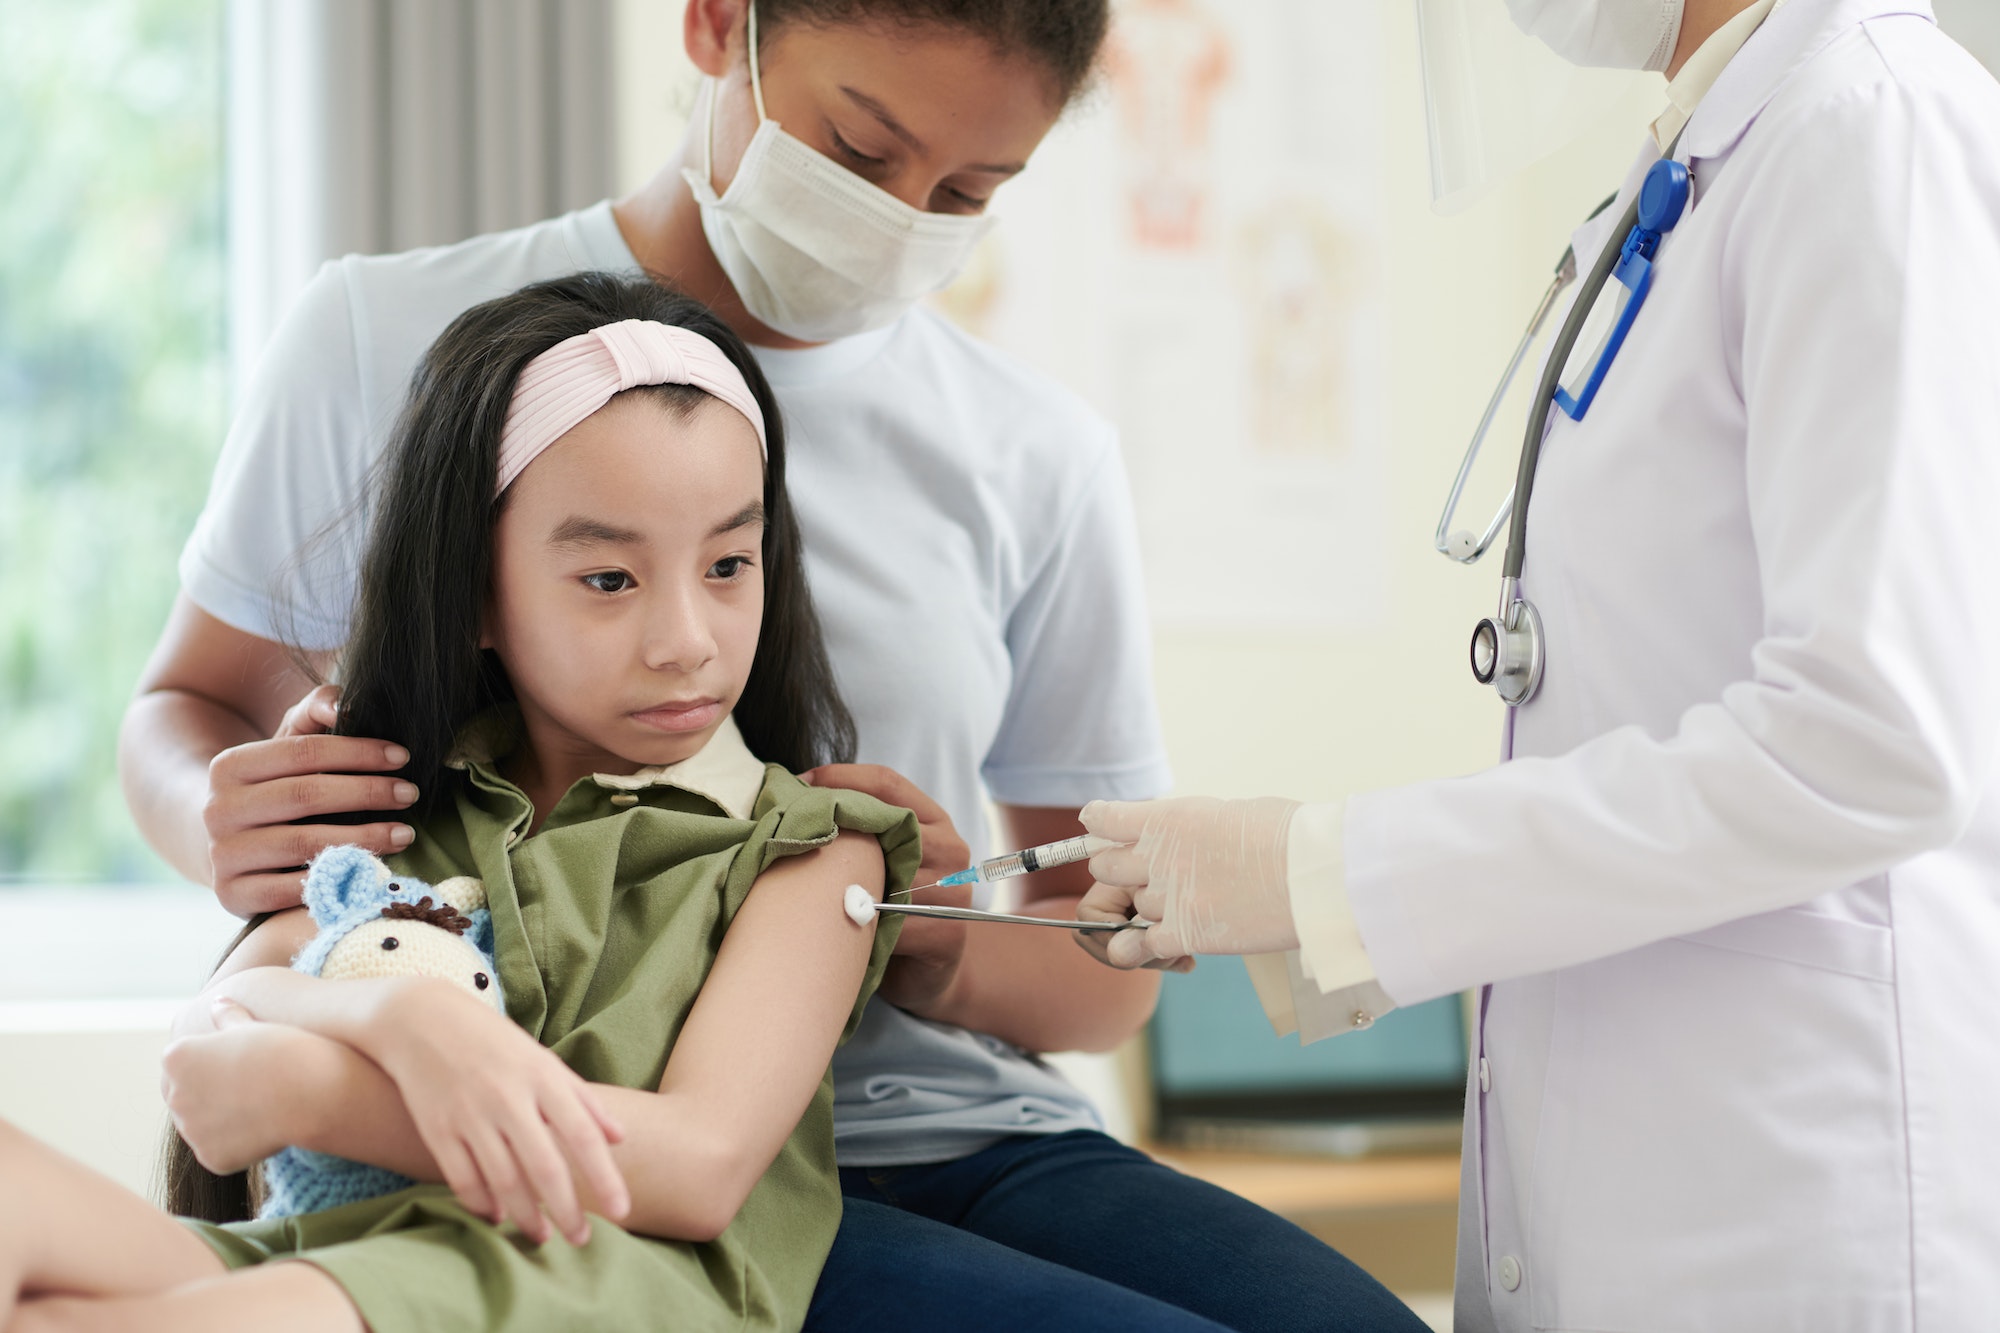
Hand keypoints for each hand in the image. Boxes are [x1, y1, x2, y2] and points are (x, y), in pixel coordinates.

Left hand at [162, 1014, 319, 1173]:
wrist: (309, 1090)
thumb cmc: (282, 1049)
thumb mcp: (252, 1023)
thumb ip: (228, 1016)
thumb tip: (218, 1003)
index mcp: (176, 1058)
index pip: (183, 1062)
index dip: (214, 1061)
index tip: (243, 1060)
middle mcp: (174, 1095)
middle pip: (188, 1094)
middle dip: (213, 1091)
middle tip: (254, 1083)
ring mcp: (190, 1130)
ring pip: (202, 1124)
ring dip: (222, 1117)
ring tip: (263, 1103)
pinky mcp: (210, 1157)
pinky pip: (220, 1149)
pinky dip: (238, 1142)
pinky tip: (266, 1126)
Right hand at [203, 684, 419, 914]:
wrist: (228, 844)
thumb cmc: (274, 787)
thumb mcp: (287, 745)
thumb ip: (314, 713)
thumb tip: (343, 705)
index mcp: (228, 765)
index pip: (303, 752)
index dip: (358, 752)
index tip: (402, 757)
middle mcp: (218, 810)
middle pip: (306, 796)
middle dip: (367, 793)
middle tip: (410, 793)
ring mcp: (222, 856)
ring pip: (304, 845)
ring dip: (364, 839)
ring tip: (405, 833)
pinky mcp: (234, 896)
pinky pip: (293, 891)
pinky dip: (337, 880)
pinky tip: (373, 871)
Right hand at [368, 979, 629, 1246]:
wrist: (420, 1020)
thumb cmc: (493, 1042)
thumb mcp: (543, 1059)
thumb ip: (582, 1099)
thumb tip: (620, 1137)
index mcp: (543, 1078)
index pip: (583, 1136)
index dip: (604, 1177)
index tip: (623, 1210)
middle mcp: (509, 1098)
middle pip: (545, 1167)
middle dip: (567, 1210)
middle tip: (582, 1240)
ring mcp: (470, 1115)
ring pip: (504, 1181)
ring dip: (525, 1216)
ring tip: (542, 1236)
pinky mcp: (437, 1129)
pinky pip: (463, 1179)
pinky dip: (482, 1204)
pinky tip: (497, 1217)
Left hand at [800, 763, 970, 1014]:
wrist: (927, 975)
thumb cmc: (892, 909)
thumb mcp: (882, 860)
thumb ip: (860, 832)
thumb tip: (793, 799)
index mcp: (935, 821)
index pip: (886, 783)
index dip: (838, 777)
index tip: (794, 784)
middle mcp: (951, 850)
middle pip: (886, 823)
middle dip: (833, 826)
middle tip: (783, 830)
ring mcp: (953, 893)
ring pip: (885, 874)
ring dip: (839, 881)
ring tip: (798, 883)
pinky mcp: (947, 935)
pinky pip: (891, 924)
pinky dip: (856, 926)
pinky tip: (828, 928)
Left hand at [1077, 797, 1301, 969]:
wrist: (1315, 872)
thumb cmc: (1288, 837)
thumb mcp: (1230, 814)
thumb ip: (1193, 828)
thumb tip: (1187, 840)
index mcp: (1168, 817)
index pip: (1101, 819)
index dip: (1101, 828)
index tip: (1108, 834)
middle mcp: (1157, 854)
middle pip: (1104, 868)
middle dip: (1122, 875)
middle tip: (1150, 881)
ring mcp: (1167, 896)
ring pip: (1128, 909)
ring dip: (1149, 913)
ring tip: (1185, 914)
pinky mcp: (1184, 933)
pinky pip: (1138, 945)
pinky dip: (1149, 948)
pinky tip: (1175, 946)